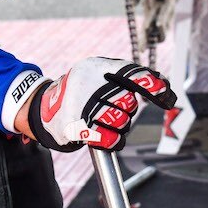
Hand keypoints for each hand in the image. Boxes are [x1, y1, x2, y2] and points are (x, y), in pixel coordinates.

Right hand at [25, 57, 174, 151]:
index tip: (167, 96)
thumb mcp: (98, 75)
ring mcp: (81, 105)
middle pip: (129, 102)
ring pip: (121, 121)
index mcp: (97, 67)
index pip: (133, 73)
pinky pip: (109, 138)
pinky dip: (114, 141)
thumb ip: (128, 76)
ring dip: (119, 126)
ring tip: (104, 121)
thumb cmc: (79, 93)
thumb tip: (162, 85)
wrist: (41, 109)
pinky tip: (110, 138)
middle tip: (111, 109)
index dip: (153, 86)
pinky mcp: (76, 127)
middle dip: (127, 110)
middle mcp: (89, 83)